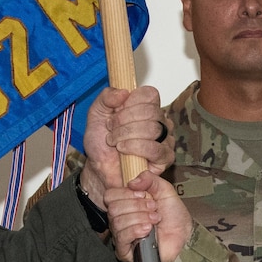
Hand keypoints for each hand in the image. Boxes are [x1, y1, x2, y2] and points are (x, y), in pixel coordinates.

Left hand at [79, 85, 169, 211]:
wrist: (99, 168)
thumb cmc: (101, 143)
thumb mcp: (96, 114)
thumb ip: (106, 98)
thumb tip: (123, 92)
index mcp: (146, 107)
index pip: (150, 94)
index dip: (131, 102)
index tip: (115, 112)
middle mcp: (159, 121)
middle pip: (151, 112)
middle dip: (125, 121)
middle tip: (111, 130)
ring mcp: (165, 140)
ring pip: (154, 129)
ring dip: (127, 135)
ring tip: (115, 142)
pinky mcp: (165, 158)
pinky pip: (157, 149)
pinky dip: (136, 148)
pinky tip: (123, 150)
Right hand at [107, 168, 193, 261]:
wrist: (184, 235)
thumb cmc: (173, 215)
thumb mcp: (163, 189)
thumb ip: (149, 179)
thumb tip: (132, 182)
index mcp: (125, 204)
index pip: (110, 196)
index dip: (125, 193)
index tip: (142, 194)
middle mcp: (120, 219)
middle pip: (113, 209)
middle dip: (136, 206)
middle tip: (153, 208)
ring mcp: (121, 236)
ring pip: (117, 222)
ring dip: (139, 218)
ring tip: (154, 219)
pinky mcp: (125, 251)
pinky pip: (121, 238)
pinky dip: (135, 230)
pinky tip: (147, 229)